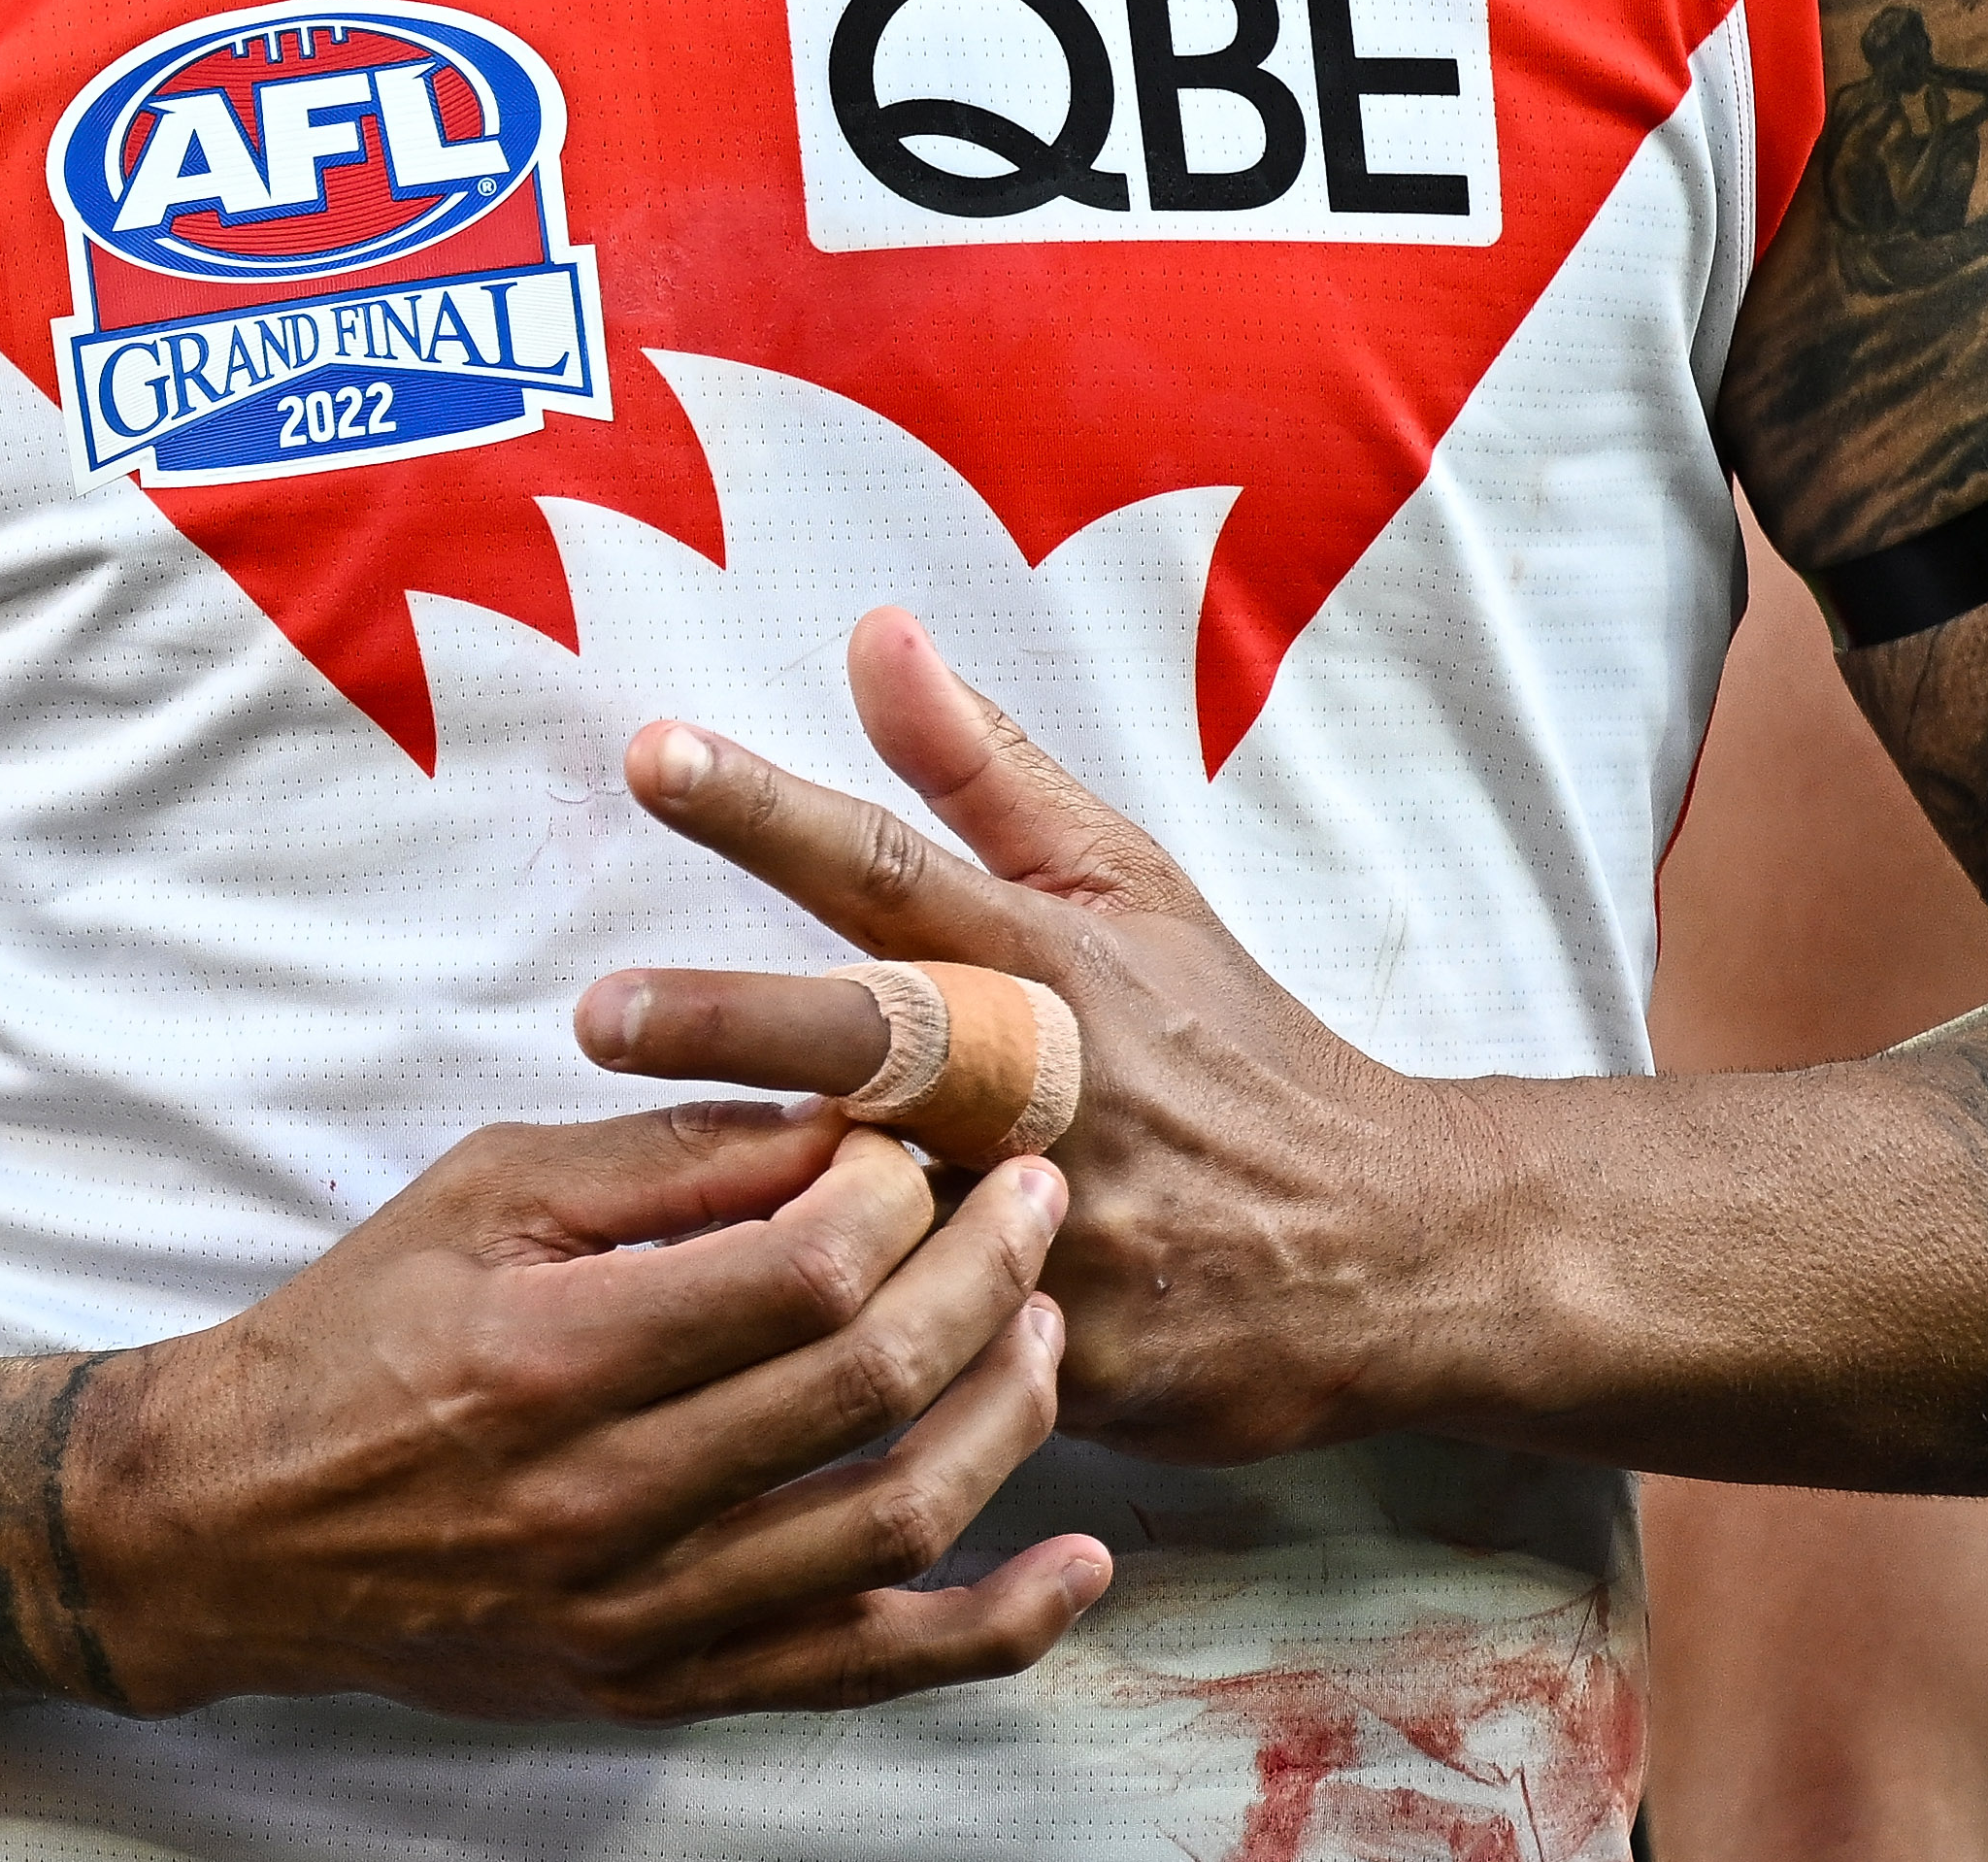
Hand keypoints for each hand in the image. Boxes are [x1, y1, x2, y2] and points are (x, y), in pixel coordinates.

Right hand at [69, 1100, 1106, 1722]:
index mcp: (553, 1354)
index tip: (928, 1139)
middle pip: (865, 1382)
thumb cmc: (359, 1329)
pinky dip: (989, 1629)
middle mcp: (604, 1499)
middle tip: (1039, 1195)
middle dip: (984, 1271)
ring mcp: (639, 1612)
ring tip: (1046, 1323)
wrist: (237, 1526)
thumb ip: (670, 1154)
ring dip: (1003, 1415)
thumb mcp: (486, 1192)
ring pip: (890, 1523)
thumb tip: (845, 1118)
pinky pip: (862, 1671)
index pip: (798, 1271)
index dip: (897, 1193)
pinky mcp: (659, 1685)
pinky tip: (1074, 1569)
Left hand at [579, 606, 1484, 1463]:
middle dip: (736, 1022)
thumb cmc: (1227, 1042)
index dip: (769, 808)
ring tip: (615, 1208)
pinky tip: (722, 1358)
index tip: (649, 755)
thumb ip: (979, 770)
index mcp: (1051, 956)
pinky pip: (934, 1353)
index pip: (891, 861)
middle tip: (599, 1014)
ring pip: (894, 1216)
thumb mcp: (1125, 886)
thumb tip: (871, 630)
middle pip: (881, 1035)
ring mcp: (1062, 1224)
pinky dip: (842, 1351)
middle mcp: (1050, 1081)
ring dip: (764, 1203)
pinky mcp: (1070, 1354)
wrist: (1388, 1246)